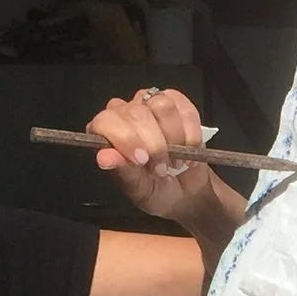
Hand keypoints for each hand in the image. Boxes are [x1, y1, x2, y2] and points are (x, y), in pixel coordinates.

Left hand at [85, 88, 220, 225]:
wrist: (186, 193)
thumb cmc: (155, 190)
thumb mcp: (138, 189)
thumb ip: (122, 172)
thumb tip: (104, 158)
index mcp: (105, 133)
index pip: (106, 121)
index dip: (126, 139)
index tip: (143, 160)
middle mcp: (123, 113)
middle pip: (136, 113)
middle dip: (155, 145)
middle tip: (161, 169)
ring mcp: (149, 104)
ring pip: (163, 105)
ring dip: (175, 138)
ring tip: (175, 159)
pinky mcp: (176, 102)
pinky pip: (186, 109)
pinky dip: (192, 134)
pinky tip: (189, 148)